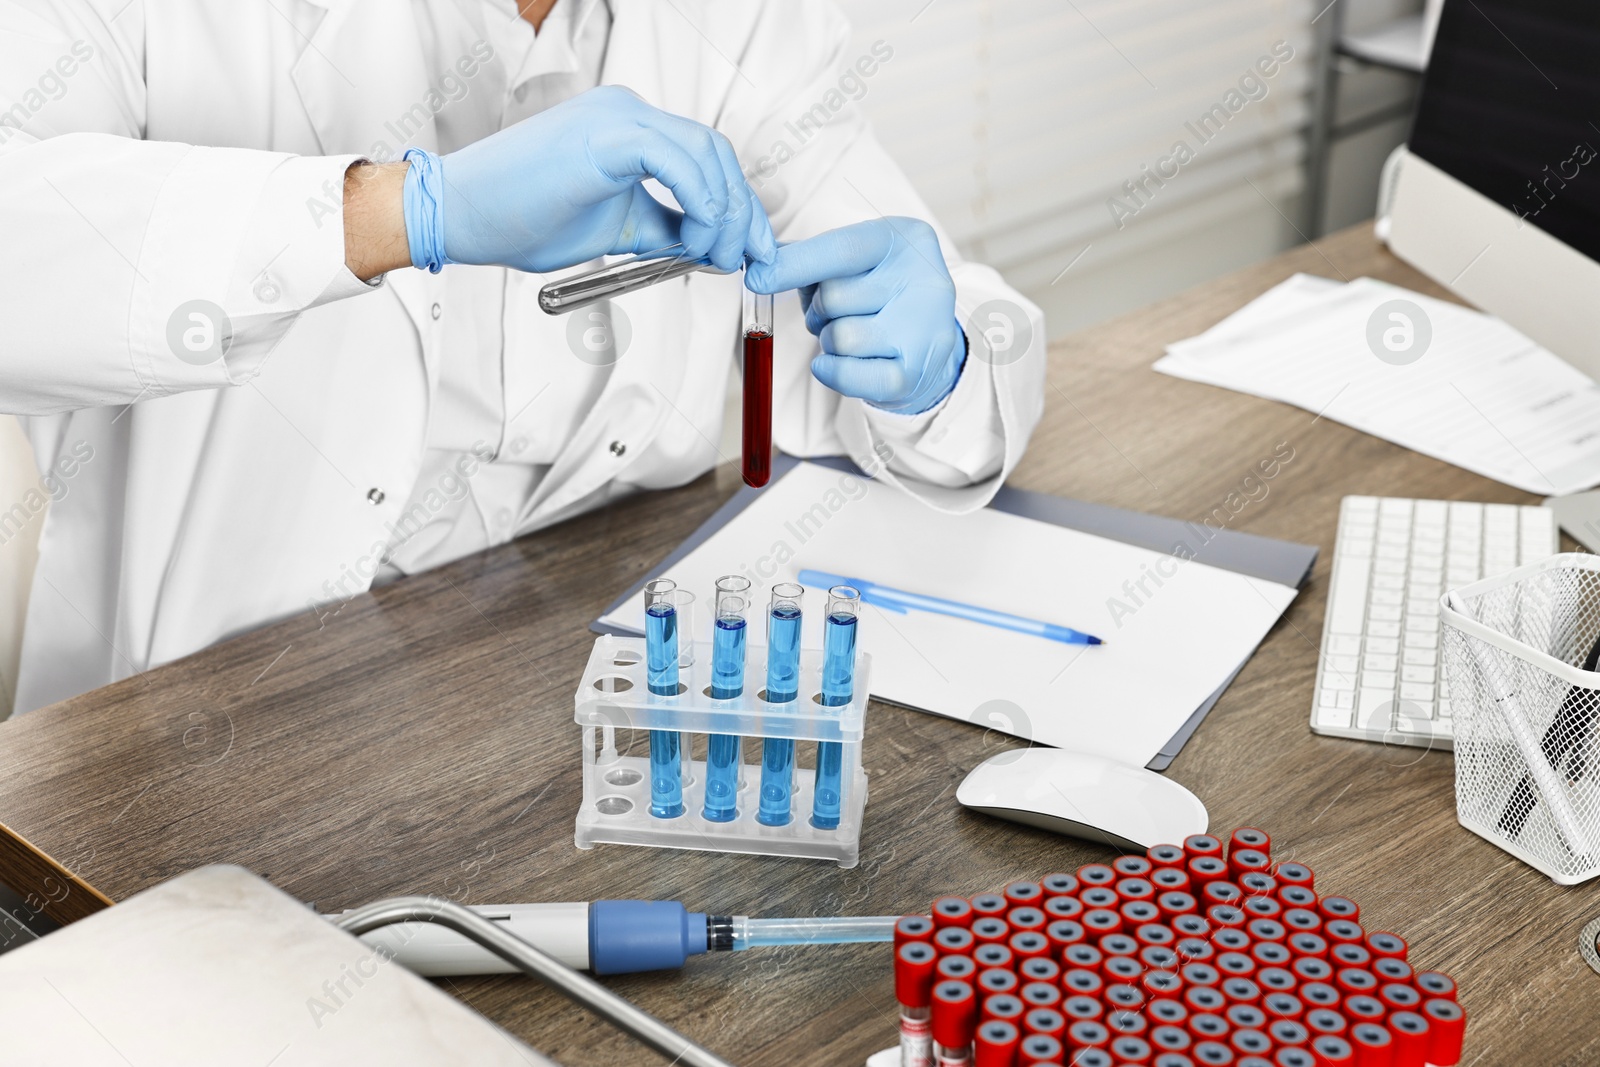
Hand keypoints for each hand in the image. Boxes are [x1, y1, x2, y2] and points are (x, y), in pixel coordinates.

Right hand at [410, 86, 774, 274]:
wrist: (460, 214)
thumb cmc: (521, 218)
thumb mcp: (618, 232)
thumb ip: (667, 232)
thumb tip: (713, 249)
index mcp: (631, 131)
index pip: (708, 159)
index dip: (741, 207)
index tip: (754, 251)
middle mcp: (629, 113)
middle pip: (717, 154)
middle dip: (744, 213)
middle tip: (746, 260)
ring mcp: (618, 118)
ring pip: (706, 154)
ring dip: (724, 214)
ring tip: (714, 257)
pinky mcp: (607, 136)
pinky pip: (677, 160)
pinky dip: (700, 201)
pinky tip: (697, 238)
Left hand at [744, 218, 965, 414]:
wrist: (926, 342)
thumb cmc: (882, 293)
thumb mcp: (857, 260)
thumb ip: (812, 256)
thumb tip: (763, 261)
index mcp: (905, 239)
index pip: (843, 250)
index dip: (796, 265)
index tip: (759, 277)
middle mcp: (924, 280)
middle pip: (835, 297)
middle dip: (821, 309)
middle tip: (840, 312)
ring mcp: (924, 329)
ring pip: (840, 337)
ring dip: (830, 341)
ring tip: (853, 335)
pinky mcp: (914, 372)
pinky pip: (849, 374)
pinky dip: (832, 371)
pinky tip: (836, 363)